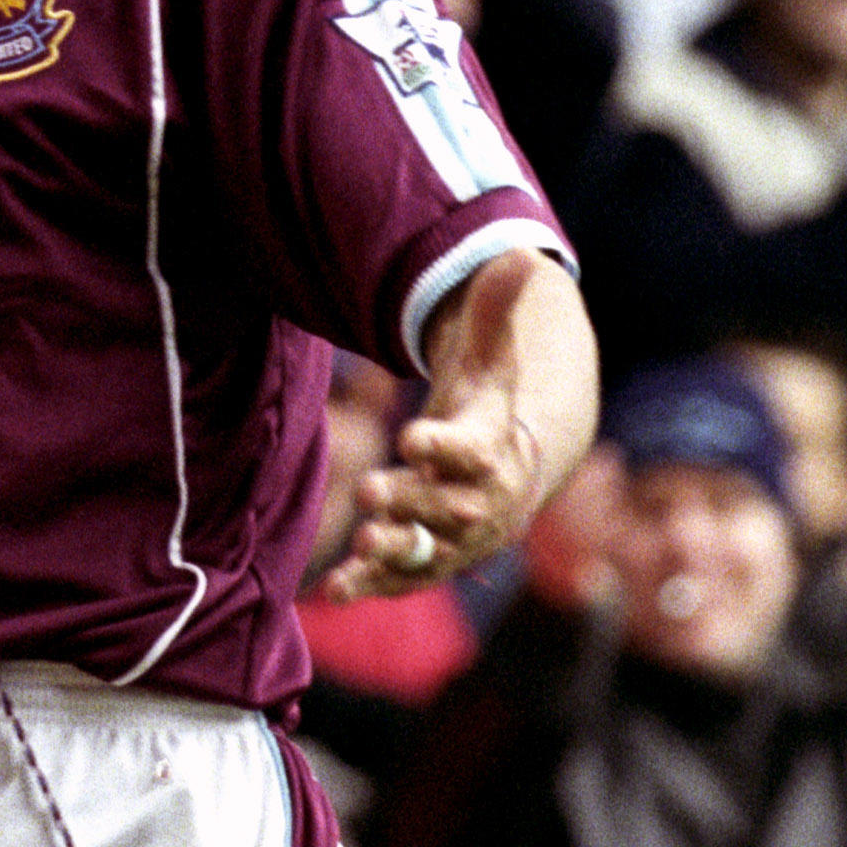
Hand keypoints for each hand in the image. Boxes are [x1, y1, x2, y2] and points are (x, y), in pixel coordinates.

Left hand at [330, 251, 591, 597]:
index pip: (472, 451)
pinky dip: (368, 586)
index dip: (444, 446)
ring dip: (393, 551)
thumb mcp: (492, 362)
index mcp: (491, 454)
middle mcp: (477, 505)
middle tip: (371, 488)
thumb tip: (514, 255)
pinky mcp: (421, 562)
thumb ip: (495, 316)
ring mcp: (449, 540)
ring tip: (362, 540)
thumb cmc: (491, 412)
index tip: (412, 435)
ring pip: (425, 551)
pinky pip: (396, 579)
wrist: (508, 476)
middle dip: (412, 500)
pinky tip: (332, 591)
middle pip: (448, 508)